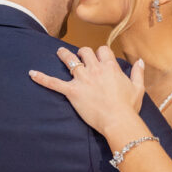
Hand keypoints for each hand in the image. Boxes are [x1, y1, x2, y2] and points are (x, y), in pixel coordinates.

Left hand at [29, 46, 144, 135]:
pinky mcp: (72, 91)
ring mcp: (82, 79)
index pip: (102, 50)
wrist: (118, 120)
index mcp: (110, 67)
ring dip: (64, 55)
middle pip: (85, 52)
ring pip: (70, 60)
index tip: (99, 56)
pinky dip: (42, 78)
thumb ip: (137, 72)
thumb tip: (139, 61)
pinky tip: (31, 74)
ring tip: (59, 52)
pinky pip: (54, 83)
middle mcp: (95, 69)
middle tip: (80, 55)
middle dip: (82, 52)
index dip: (100, 52)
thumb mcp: (138, 88)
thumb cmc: (129, 107)